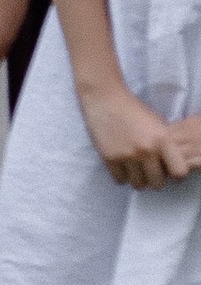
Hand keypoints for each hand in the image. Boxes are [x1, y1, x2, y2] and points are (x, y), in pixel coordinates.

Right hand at [78, 77, 196, 189]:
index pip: (179, 173)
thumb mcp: (157, 125)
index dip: (175, 173)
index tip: (169, 170)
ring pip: (138, 185)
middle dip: (154, 179)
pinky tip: (122, 165)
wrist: (105, 99)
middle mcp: (147, 150)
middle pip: (158, 184)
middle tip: (149, 171)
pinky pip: (120, 180)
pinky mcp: (109, 158)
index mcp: (163, 140)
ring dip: (138, 179)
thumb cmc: (134, 110)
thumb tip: (170, 167)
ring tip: (135, 169)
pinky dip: (122, 176)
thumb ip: (165, 146)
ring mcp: (127, 155)